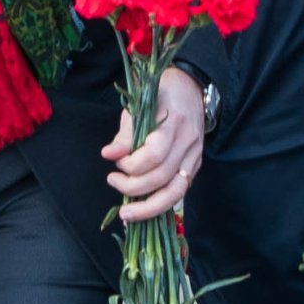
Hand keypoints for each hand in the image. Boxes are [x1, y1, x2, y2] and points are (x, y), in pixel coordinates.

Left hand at [106, 68, 209, 224]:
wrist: (191, 88)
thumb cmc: (160, 95)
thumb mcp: (139, 107)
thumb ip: (125, 135)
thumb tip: (108, 155)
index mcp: (174, 123)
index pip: (154, 154)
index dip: (131, 164)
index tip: (116, 161)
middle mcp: (188, 143)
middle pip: (162, 177)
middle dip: (133, 187)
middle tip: (113, 182)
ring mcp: (195, 156)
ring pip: (176, 192)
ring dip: (149, 208)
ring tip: (127, 215)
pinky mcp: (195, 166)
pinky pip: (179, 191)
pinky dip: (160, 203)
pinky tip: (143, 208)